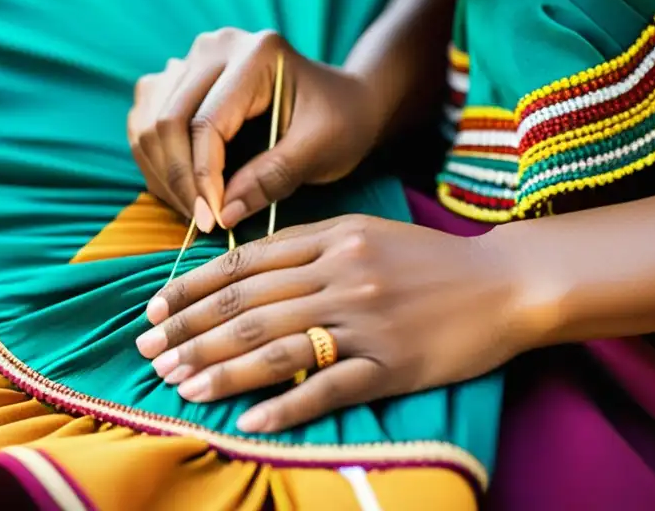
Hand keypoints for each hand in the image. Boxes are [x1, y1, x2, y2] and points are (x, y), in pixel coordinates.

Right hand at [127, 29, 382, 231]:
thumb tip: (222, 213)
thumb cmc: (342, 122)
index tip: (213, 221)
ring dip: (162, 173)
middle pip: (168, 120)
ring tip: (191, 211)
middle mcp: (216, 46)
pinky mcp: (180, 77)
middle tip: (202, 223)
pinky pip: (145, 121)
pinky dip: (155, 162)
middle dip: (179, 180)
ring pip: (147, 122)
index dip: (202, 177)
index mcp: (256, 54)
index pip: (207, 122)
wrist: (346, 100)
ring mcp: (192, 58)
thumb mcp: (321, 151)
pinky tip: (179, 190)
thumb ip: (272, 178)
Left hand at [134, 215, 527, 432]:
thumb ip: (304, 247)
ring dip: (221, 370)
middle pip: (247, 307)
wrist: (505, 283)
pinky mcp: (392, 364)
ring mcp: (366, 320)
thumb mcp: (361, 233)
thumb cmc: (426, 260)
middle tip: (148, 352)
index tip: (154, 309)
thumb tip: (237, 271)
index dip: (191, 288)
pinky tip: (250, 421)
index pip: (242, 265)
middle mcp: (340, 275)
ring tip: (179, 387)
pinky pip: (328, 387)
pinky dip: (285, 405)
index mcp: (329, 239)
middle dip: (189, 332)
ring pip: (276, 346)